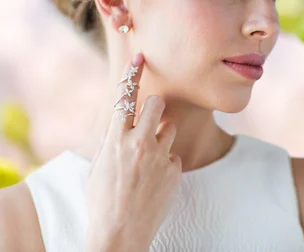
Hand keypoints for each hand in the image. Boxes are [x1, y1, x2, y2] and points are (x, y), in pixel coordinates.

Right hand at [84, 53, 181, 251]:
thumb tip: (119, 121)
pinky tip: (155, 180)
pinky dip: (167, 162)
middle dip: (155, 107)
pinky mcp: (175, 170)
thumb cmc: (102, 198)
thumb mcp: (98, 165)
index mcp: (116, 139)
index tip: (140, 57)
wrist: (121, 231)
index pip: (126, 97)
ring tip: (147, 160)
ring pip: (170, 128)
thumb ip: (110, 139)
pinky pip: (174, 155)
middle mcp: (140, 143)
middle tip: (151, 118)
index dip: (134, 74)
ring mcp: (160, 156)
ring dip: (162, 137)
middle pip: (157, 104)